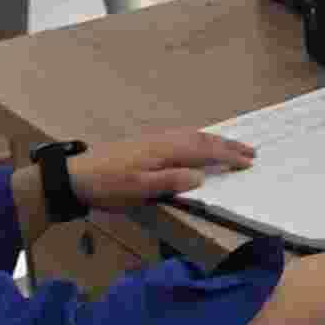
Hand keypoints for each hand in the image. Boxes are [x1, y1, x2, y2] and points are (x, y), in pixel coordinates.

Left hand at [71, 127, 257, 208]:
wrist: (74, 175)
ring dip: (214, 140)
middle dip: (227, 144)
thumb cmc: (107, 185)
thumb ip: (170, 182)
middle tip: (250, 151)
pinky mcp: (145, 143)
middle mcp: (162, 140)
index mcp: (164, 151)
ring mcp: (153, 140)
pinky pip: (181, 135)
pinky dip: (198, 138)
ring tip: (230, 146)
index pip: (203, 151)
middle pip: (201, 138)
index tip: (248, 162)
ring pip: (192, 134)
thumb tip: (200, 178)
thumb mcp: (138, 189)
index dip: (227, 156)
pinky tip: (196, 143)